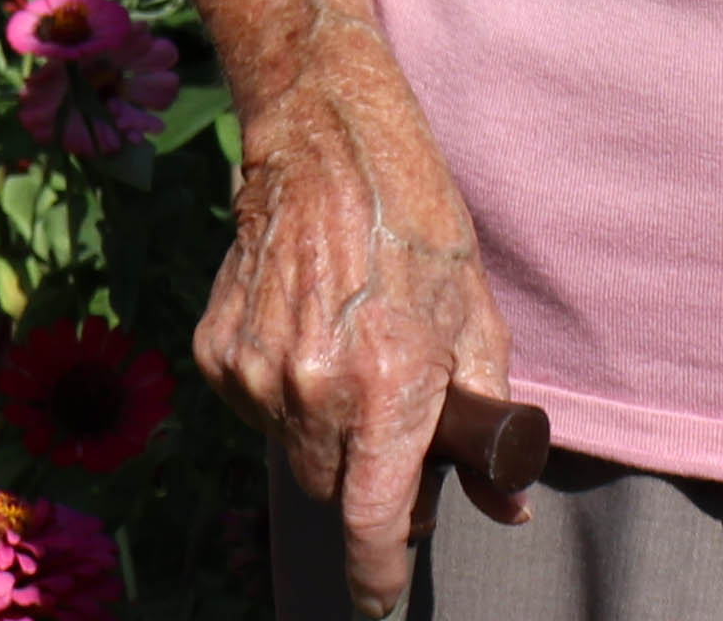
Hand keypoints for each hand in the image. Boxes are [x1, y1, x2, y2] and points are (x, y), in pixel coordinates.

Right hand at [194, 45, 529, 617]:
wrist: (324, 147)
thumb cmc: (418, 226)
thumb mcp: (477, 318)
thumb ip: (489, 422)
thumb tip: (507, 506)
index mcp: (387, 387)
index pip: (373, 522)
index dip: (380, 571)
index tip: (382, 600)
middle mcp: (312, 391)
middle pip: (332, 493)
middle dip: (365, 487)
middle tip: (395, 434)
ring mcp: (254, 374)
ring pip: (292, 451)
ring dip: (326, 434)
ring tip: (355, 358)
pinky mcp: (216, 353)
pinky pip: (255, 408)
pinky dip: (286, 394)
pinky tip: (312, 335)